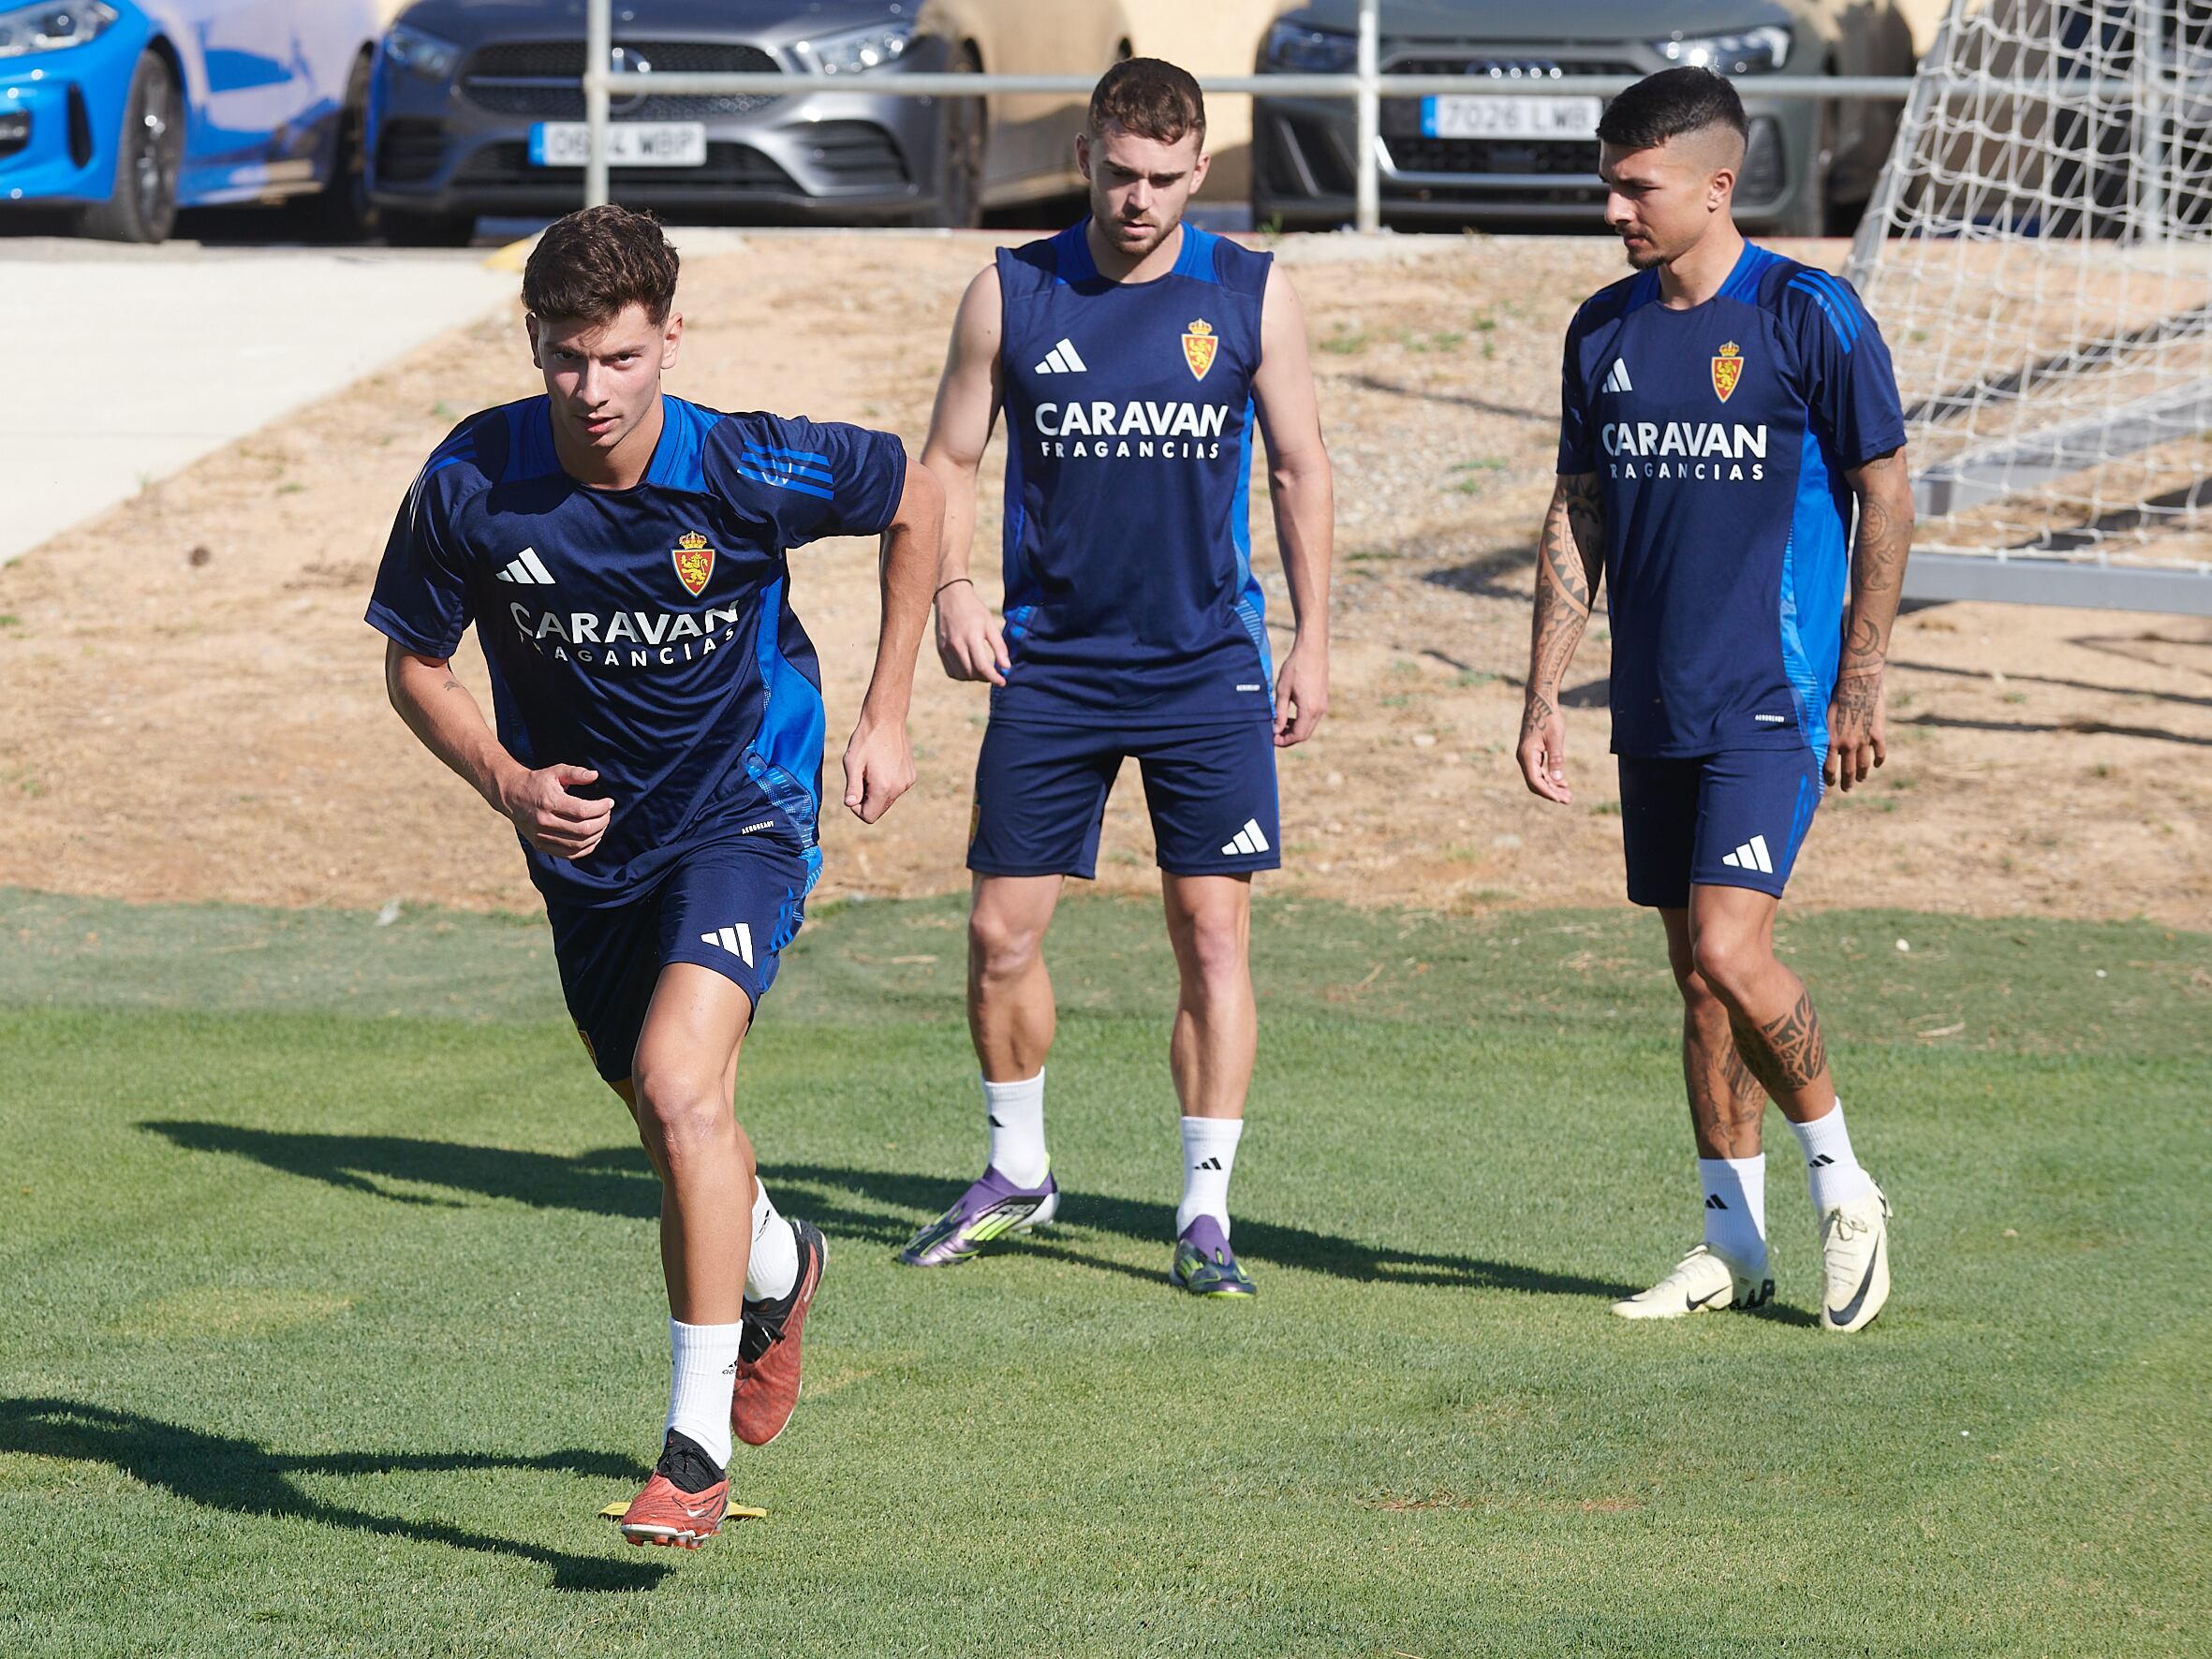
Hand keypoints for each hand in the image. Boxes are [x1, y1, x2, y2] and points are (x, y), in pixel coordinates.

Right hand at [500, 763, 611, 859]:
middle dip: (602, 822)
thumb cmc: (537, 782)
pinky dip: (585, 849)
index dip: (601, 808)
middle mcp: (544, 822)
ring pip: (578, 844)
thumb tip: (594, 775)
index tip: (609, 802)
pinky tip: (593, 838)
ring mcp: (541, 836)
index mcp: (549, 802)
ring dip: (597, 836)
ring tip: (602, 824)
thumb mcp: (555, 771)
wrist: (511, 795)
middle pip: (583, 829)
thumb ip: (575, 773)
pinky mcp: (541, 846)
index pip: (583, 811)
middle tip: (608, 813)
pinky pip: (569, 855)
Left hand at [842, 715, 914, 823]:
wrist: (886, 720)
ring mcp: (907, 782)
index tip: (853, 791)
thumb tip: (850, 804)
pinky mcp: (911, 775)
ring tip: (872, 769)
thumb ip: (852, 787)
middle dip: (867, 800)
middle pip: (879, 809)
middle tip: (861, 777)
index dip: (857, 808)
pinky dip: (888, 783)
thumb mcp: (852, 763)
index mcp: (883, 788)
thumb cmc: (866, 740)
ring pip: (888, 799)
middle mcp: (899, 788)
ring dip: (877, 791)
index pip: (869, 816)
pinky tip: (882, 765)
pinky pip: (897, 788)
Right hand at [935, 581, 1008, 685]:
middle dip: (985, 678)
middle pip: (972, 674)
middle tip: (994, 673)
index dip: (994, 678)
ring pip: (961, 675)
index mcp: (971, 637)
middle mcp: (956, 645)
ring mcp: (946, 649)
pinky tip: (970, 667)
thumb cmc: (974, 609)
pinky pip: (951, 672)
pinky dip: (962, 675)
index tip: (1003, 681)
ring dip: (974, 678)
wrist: (950, 596)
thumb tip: (1007, 667)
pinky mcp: (940, 650)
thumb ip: (999, 646)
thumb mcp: (990, 624)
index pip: (982, 667)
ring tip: (983, 669)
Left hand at [1272, 635, 1328, 746]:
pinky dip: (1301, 721)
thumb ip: (1279, 713)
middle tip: (1274, 734)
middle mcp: (1319, 710)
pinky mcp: (1323, 700)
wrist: (1312, 649)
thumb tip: (1275, 730)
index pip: (1297, 735)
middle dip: (1289, 738)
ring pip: (1309, 727)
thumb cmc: (1296, 667)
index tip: (1271, 738)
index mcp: (1309, 709)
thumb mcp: (1282, 691)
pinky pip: (1313, 718)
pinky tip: (1290, 715)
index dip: (1284, 741)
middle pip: (1304, 734)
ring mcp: (1323, 705)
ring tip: (1280, 724)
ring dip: (1295, 729)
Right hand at [1516, 694, 1571, 803]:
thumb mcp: (1555, 738)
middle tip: (1569, 800)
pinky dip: (1550, 778)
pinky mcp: (1532, 753)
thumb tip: (1557, 780)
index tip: (1561, 799)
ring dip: (1552, 787)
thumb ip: (1556, 759)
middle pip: (1536, 783)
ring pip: (1538, 778)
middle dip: (1551, 793)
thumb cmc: (1548, 717)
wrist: (1540, 701)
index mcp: (1526, 755)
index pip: (1535, 781)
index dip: (1548, 792)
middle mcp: (1524, 758)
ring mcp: (1527, 756)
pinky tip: (1562, 782)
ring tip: (1568, 794)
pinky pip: (1539, 771)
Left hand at [1824, 666, 1886, 790]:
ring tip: (1860, 780)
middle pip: (1847, 770)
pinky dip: (1879, 760)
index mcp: (1831, 740)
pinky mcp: (1878, 733)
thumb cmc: (1835, 695)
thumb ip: (1821, 731)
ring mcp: (1864, 740)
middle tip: (1846, 789)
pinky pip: (1880, 752)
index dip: (1829, 778)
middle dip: (1846, 782)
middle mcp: (1847, 744)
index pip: (1828, 767)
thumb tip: (1810, 740)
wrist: (1857, 683)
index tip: (1829, 784)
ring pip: (1864, 764)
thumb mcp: (1822, 715)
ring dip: (1862, 774)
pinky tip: (1877, 764)